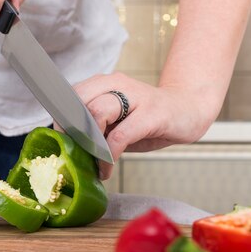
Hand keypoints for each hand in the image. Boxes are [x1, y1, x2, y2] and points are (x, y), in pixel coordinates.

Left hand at [74, 72, 221, 179]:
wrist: (188, 110)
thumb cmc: (148, 119)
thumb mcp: (117, 120)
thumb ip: (95, 126)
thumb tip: (68, 145)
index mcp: (105, 82)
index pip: (72, 93)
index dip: (62, 118)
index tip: (62, 140)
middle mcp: (118, 83)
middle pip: (80, 100)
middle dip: (72, 130)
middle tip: (74, 153)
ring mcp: (137, 97)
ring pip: (98, 112)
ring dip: (89, 143)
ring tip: (92, 162)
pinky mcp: (153, 114)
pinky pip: (120, 136)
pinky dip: (108, 156)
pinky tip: (108, 169)